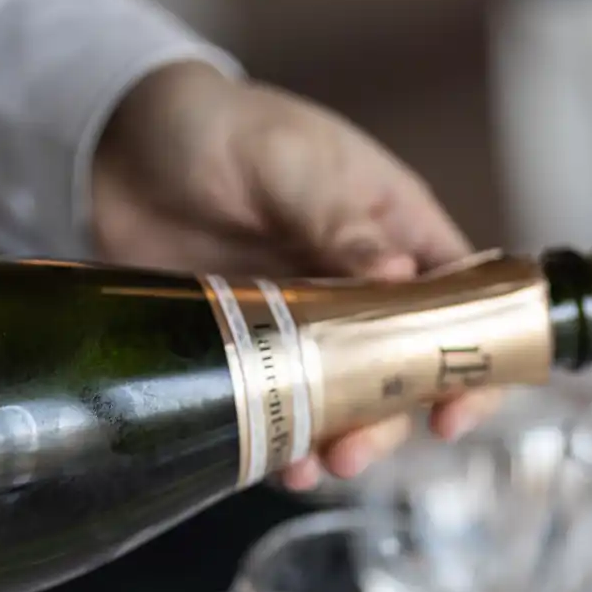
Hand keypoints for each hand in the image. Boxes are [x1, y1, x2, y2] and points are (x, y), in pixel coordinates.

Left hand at [91, 62, 501, 488]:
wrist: (114, 147)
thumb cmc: (218, 127)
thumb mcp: (289, 162)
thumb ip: (341, 222)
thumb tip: (399, 279)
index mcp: (396, 228)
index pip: (466, 299)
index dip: (476, 357)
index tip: (458, 408)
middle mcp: (364, 282)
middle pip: (409, 367)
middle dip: (393, 416)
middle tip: (359, 447)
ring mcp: (308, 323)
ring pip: (352, 398)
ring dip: (344, 437)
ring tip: (319, 464)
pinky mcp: (254, 349)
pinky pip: (285, 406)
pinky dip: (288, 439)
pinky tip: (279, 462)